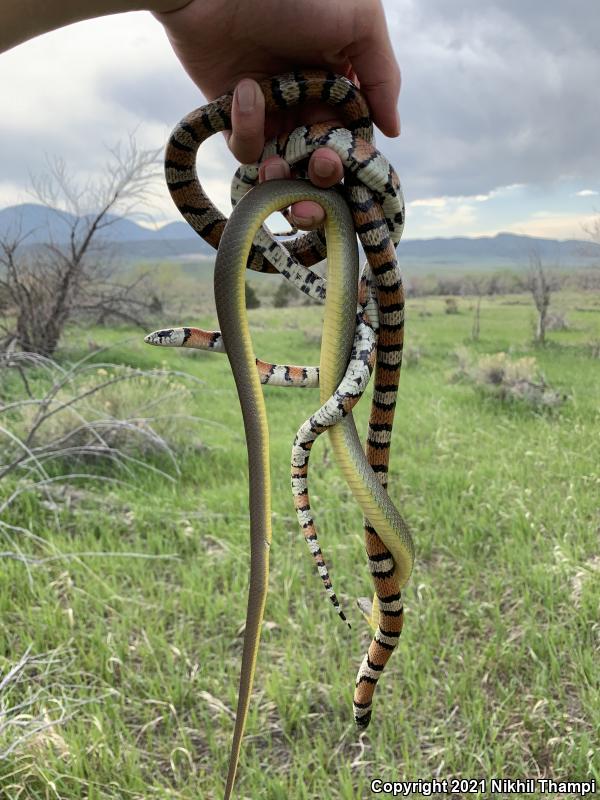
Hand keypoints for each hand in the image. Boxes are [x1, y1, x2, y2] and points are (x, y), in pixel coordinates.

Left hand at [154, 0, 399, 227]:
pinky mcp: (233, 116)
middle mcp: (307, 102)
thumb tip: (393, 130)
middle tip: (319, 166)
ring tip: (276, 158)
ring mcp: (271, 112)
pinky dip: (247, 130)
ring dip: (282, 168)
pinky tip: (245, 91)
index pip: (353, 136)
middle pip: (319, 161)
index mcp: (341, 84)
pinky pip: (246, 149)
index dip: (352, 155)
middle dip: (321, 173)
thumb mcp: (358, 22)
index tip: (346, 159)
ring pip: (283, 166)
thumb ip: (383, 77)